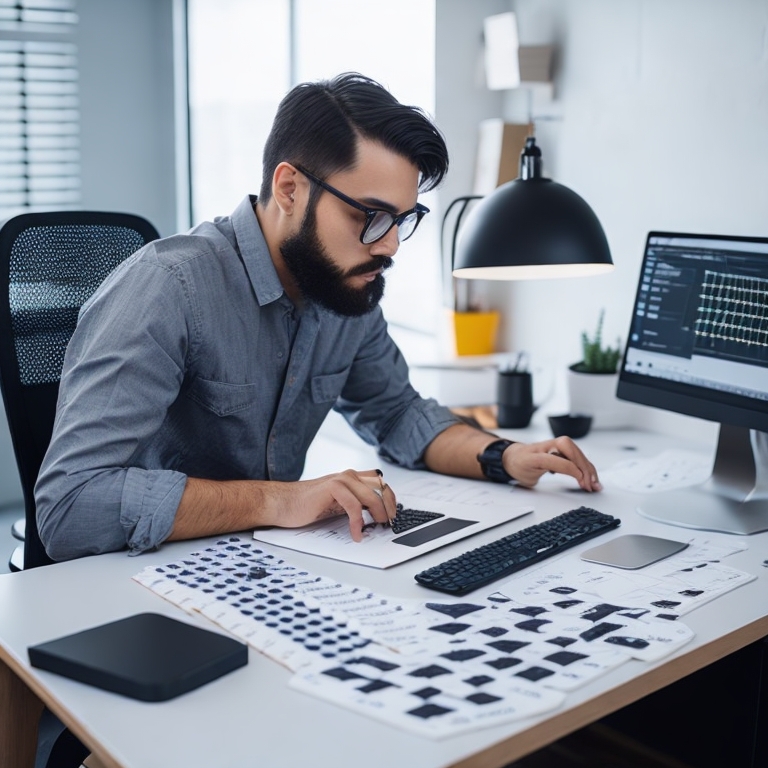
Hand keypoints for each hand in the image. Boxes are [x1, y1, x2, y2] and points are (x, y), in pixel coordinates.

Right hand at [271, 468, 397, 541]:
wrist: (283, 503)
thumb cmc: (307, 506)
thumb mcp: (337, 504)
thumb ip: (354, 504)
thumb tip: (376, 516)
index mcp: (351, 478)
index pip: (381, 483)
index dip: (391, 499)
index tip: (393, 515)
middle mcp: (348, 476)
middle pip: (381, 487)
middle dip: (389, 506)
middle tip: (388, 524)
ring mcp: (340, 479)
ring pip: (371, 496)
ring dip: (378, 514)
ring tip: (376, 528)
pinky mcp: (332, 487)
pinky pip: (354, 506)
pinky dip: (358, 523)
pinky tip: (356, 534)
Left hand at [502, 437, 601, 491]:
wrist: (512, 456)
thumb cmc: (519, 466)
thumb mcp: (526, 478)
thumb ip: (542, 477)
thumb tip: (553, 481)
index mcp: (535, 454)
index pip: (556, 459)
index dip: (571, 469)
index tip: (582, 481)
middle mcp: (546, 446)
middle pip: (570, 450)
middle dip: (584, 467)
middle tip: (591, 484)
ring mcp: (554, 445)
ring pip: (576, 452)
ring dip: (588, 467)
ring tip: (595, 483)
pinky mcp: (561, 448)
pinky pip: (576, 455)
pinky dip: (585, 466)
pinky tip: (591, 476)